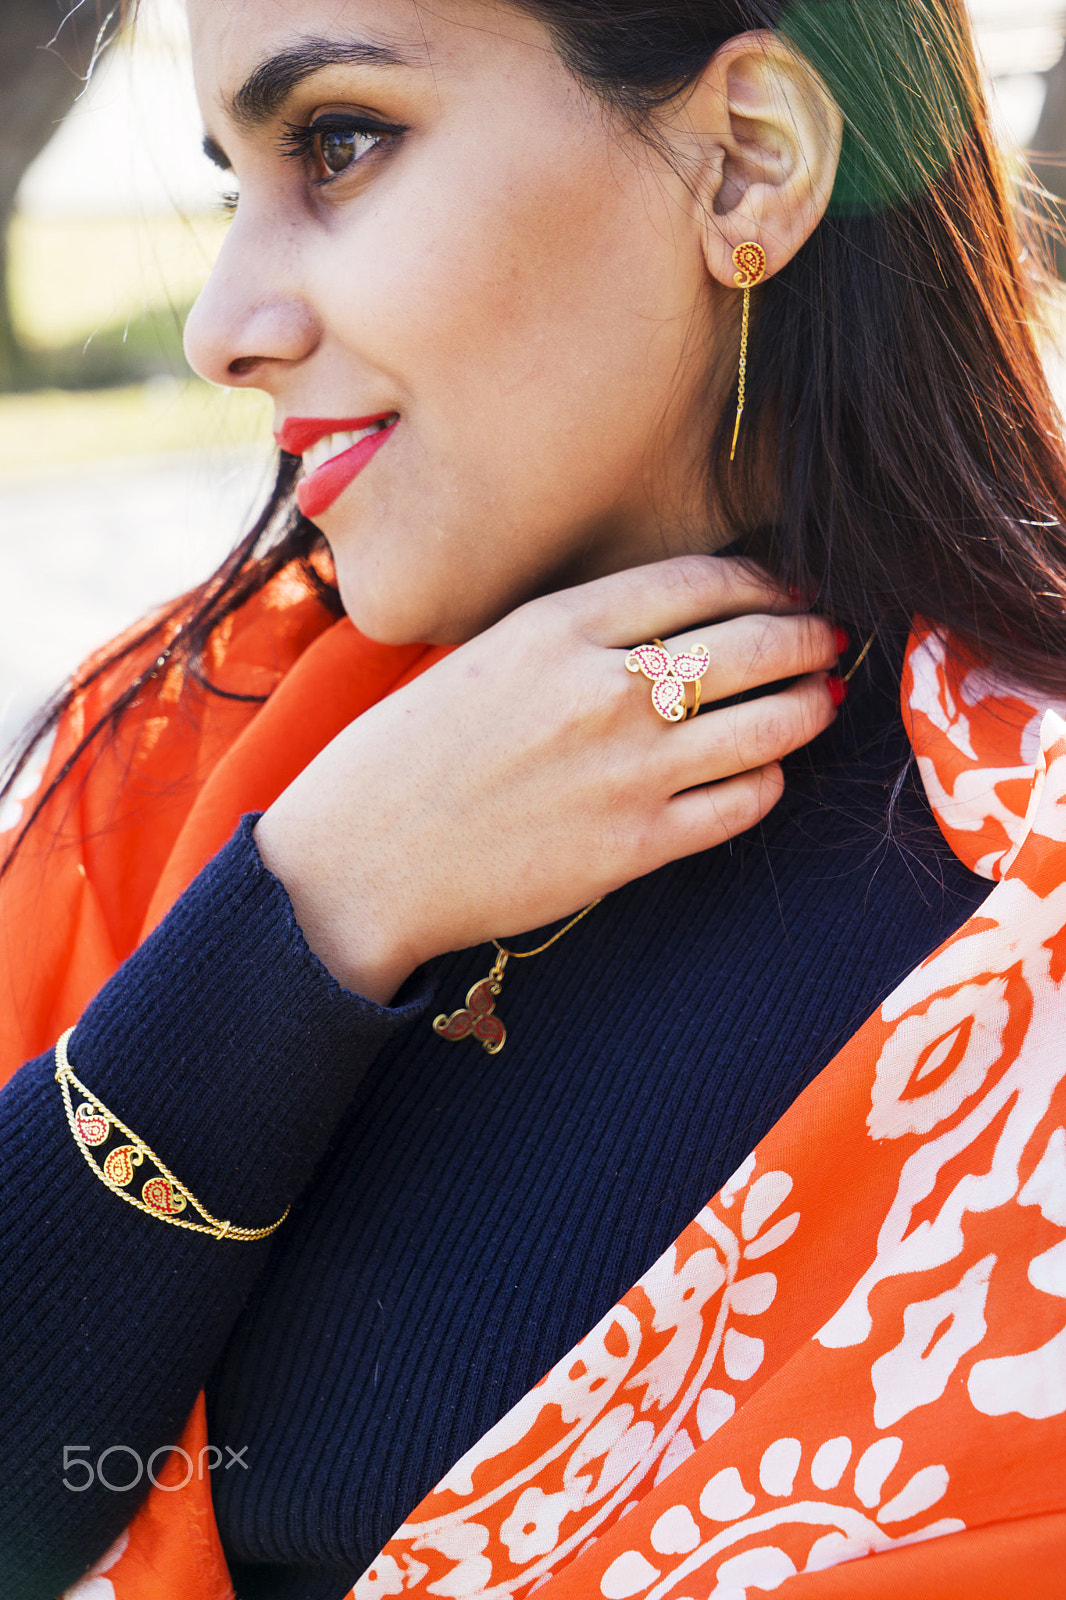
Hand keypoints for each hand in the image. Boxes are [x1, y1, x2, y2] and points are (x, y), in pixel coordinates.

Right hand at [254, 556, 840, 1000]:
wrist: (361, 863)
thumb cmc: (405, 754)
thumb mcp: (482, 656)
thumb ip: (574, 632)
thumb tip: (671, 622)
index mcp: (558, 628)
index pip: (703, 580)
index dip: (765, 579)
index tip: (785, 586)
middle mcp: (603, 690)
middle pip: (754, 644)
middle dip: (808, 634)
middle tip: (827, 635)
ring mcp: (627, 772)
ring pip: (768, 724)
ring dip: (810, 705)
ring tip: (821, 697)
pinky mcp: (635, 848)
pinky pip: (743, 804)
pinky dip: (769, 781)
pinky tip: (763, 773)